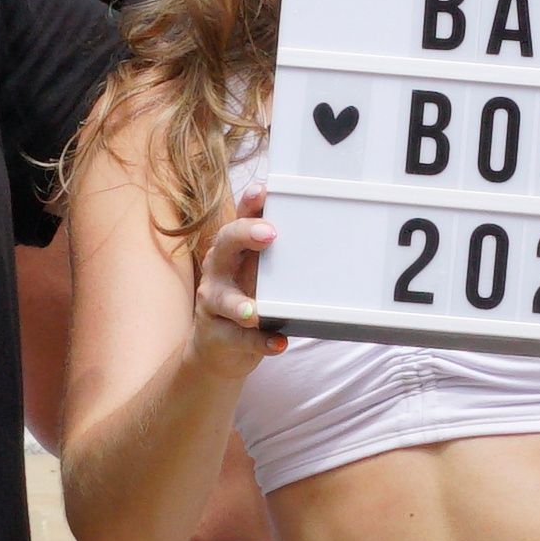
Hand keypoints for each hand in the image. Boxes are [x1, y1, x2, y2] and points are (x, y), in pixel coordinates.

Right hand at [190, 199, 286, 360]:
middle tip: (270, 234)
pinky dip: (259, 341)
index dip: (249, 203)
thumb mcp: (259, 273)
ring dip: (239, 304)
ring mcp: (214, 303)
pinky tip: (277, 343)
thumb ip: (279, 254)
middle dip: (244, 235)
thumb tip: (325, 232)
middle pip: (224, 244)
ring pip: (222, 298)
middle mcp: (218, 270)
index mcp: (232, 250)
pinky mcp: (218, 335)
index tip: (263, 191)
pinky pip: (238, 338)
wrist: (218, 350)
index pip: (238, 219)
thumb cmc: (246, 299)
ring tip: (253, 311)